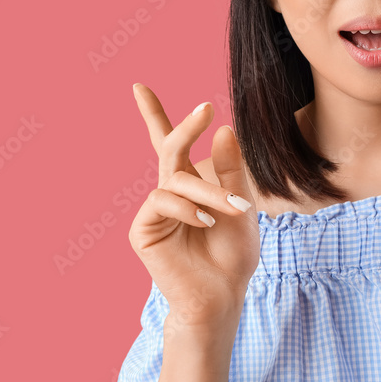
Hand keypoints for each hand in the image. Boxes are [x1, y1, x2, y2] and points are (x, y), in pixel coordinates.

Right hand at [127, 84, 260, 329]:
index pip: (169, 144)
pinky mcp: (144, 229)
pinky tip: (206, 223)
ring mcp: (154, 210)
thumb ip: (231, 171)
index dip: (154, 115)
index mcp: (190, 184)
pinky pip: (162, 201)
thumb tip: (222, 129)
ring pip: (177, 180)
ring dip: (208, 193)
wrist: (222, 295)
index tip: (138, 87)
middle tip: (205, 108)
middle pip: (170, 148)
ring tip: (233, 212)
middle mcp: (169, 192)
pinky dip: (187, 208)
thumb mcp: (242, 207)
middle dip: (186, 126)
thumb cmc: (233, 253)